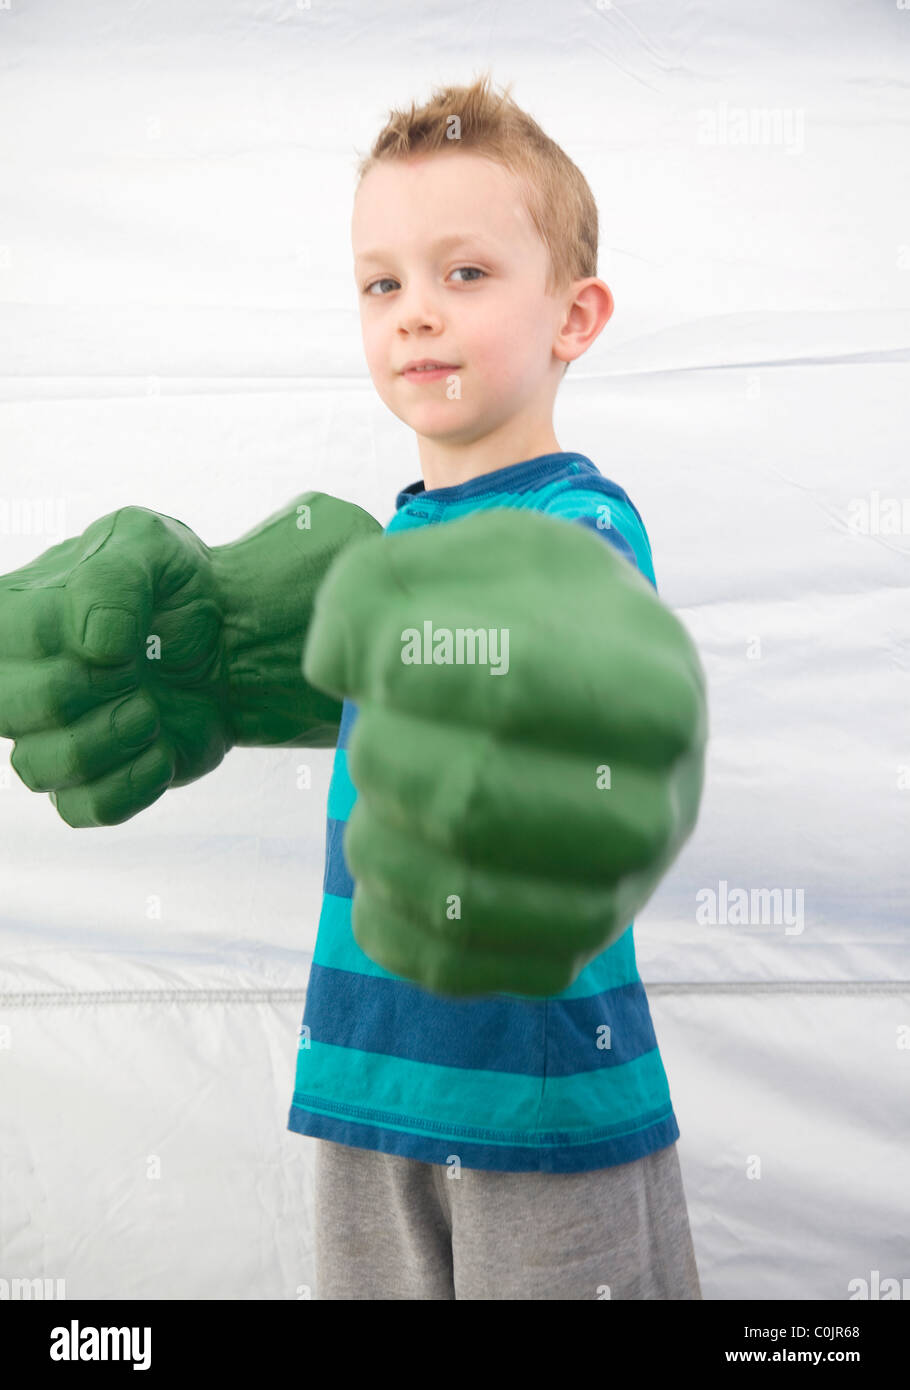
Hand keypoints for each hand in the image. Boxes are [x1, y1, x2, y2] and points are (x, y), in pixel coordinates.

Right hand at [0, 506, 231, 826]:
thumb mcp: (151, 546)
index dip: (60, 641)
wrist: (229, 638)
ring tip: (152, 710)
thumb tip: (95, 642)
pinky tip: (163, 749)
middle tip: (138, 670)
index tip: (120, 636)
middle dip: (88, 690)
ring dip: (111, 739)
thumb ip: (116, 577)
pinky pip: (83, 809)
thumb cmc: (175, 586)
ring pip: (38, 769)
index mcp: (11, 613)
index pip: (0, 637)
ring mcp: (49, 736)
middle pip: (8, 709)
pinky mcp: (91, 782)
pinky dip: (132, 784)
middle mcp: (14, 679)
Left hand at [302, 506, 707, 997]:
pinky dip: (386, 915)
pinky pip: (451, 966)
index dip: (412, 670)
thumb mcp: (477, 555)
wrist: (597, 696)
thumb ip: (388, 583)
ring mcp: (619, 896)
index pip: (514, 690)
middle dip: (383, 759)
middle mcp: (659, 806)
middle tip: (372, 730)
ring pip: (459, 897)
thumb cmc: (535, 617)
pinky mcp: (564, 957)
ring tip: (375, 792)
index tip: (375, 662)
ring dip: (376, 837)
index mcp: (656, 689)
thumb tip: (337, 663)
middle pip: (473, 803)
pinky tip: (387, 852)